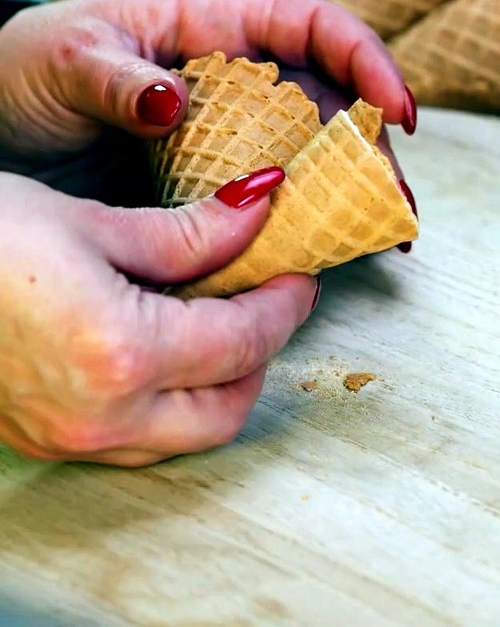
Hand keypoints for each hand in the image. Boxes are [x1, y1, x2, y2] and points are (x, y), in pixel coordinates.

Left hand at [0, 0, 409, 202]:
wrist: (5, 130)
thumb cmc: (30, 76)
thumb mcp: (64, 61)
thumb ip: (116, 77)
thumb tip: (171, 102)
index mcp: (211, 26)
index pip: (312, 28)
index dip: (367, 61)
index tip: (398, 112)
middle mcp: (233, 80)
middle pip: (328, 101)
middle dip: (371, 147)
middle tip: (394, 200)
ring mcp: (227, 134)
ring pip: (308, 156)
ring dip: (349, 194)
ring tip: (379, 236)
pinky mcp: (213, 183)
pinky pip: (270, 200)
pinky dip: (302, 224)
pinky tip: (325, 251)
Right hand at [0, 169, 315, 465]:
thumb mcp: (95, 222)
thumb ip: (192, 231)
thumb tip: (258, 210)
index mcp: (119, 355)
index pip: (240, 342)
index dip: (282, 307)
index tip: (299, 278)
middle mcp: (100, 416)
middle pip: (226, 410)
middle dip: (262, 357)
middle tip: (270, 304)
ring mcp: (71, 439)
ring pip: (186, 436)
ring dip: (221, 386)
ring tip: (226, 328)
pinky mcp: (50, 439)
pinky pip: (139, 440)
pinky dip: (174, 403)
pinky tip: (171, 355)